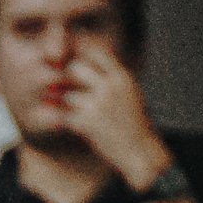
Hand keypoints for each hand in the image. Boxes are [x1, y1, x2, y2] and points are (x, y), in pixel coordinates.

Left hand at [54, 42, 170, 190]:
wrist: (139, 150)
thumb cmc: (134, 121)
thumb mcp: (129, 91)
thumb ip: (112, 76)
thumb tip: (91, 59)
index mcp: (122, 77)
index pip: (96, 52)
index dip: (80, 53)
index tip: (71, 58)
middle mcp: (110, 87)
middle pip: (76, 68)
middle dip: (67, 77)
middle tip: (65, 87)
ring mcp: (98, 105)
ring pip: (67, 95)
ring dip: (66, 105)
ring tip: (72, 112)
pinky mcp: (87, 124)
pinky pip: (64, 117)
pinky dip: (63, 122)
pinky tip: (67, 124)